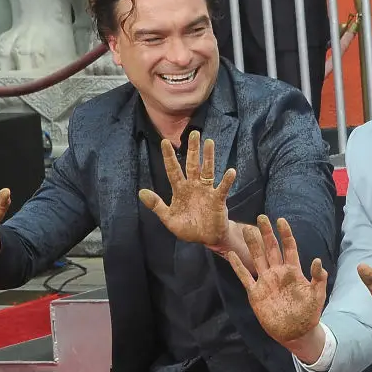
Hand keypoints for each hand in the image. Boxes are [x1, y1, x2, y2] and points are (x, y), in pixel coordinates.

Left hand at [139, 130, 235, 251]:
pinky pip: (222, 188)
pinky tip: (230, 171)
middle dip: (192, 149)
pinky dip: (227, 180)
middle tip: (193, 133)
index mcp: (180, 190)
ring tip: (209, 142)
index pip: (173, 170)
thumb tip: (141, 192)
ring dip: (208, 157)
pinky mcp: (218, 199)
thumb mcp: (169, 219)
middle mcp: (193, 186)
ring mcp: (207, 191)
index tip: (165, 142)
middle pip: (192, 164)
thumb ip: (156, 205)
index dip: (169, 157)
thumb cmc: (188, 228)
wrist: (207, 238)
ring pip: (207, 170)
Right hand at [228, 214, 327, 344]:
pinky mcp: (256, 293)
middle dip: (266, 233)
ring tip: (247, 230)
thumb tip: (317, 260)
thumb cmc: (309, 314)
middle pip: (271, 249)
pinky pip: (245, 277)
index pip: (289, 248)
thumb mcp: (317, 295)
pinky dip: (238, 266)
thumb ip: (318, 278)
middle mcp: (278, 273)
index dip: (285, 234)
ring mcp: (266, 282)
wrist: (296, 332)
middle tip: (261, 217)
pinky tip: (232, 255)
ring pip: (257, 258)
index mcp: (293, 271)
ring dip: (253, 245)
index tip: (280, 220)